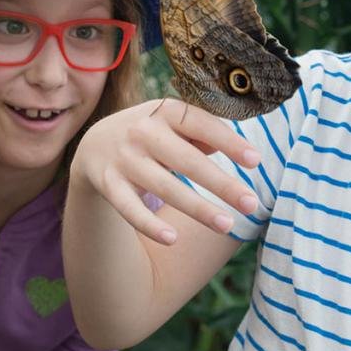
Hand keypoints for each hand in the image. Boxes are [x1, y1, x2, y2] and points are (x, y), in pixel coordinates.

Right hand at [70, 98, 259, 244]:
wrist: (96, 143)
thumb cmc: (154, 134)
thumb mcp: (174, 124)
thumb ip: (203, 133)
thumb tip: (238, 148)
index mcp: (165, 112)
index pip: (202, 125)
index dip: (229, 142)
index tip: (255, 161)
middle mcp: (143, 131)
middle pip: (188, 161)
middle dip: (221, 184)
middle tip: (251, 204)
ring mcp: (125, 158)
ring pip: (165, 187)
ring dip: (197, 208)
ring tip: (227, 225)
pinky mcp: (109, 183)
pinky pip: (130, 208)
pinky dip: (149, 224)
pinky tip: (172, 238)